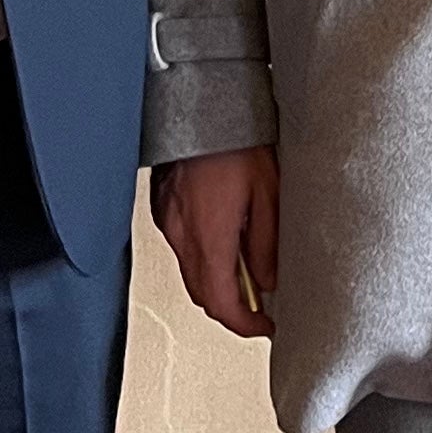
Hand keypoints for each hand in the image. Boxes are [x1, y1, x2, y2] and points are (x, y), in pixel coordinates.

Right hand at [152, 144, 280, 338]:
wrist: (202, 105)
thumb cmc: (238, 140)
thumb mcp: (269, 193)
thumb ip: (267, 243)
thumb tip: (269, 281)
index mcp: (210, 236)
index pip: (221, 303)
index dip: (244, 324)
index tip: (264, 327)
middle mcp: (181, 235)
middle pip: (202, 294)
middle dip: (231, 308)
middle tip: (260, 306)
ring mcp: (167, 222)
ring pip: (190, 273)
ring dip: (216, 282)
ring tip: (248, 271)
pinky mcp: (162, 209)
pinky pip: (181, 248)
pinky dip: (202, 257)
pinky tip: (224, 242)